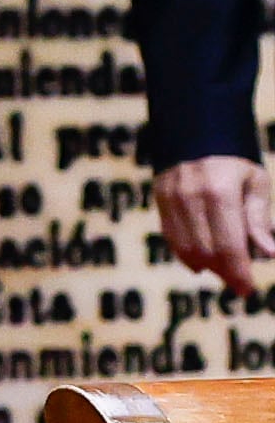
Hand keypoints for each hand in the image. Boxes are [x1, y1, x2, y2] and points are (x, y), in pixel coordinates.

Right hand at [160, 156, 274, 293]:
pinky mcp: (159, 199)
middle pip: (206, 251)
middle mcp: (190, 196)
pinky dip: (186, 255)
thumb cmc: (236, 163)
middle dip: (224, 272)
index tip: (248, 289)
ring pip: (185, 248)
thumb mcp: (256, 184)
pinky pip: (171, 237)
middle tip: (239, 282)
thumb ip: (259, 220)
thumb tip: (269, 254)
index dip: (239, 272)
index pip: (228, 245)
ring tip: (223, 271)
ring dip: (205, 267)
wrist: (197, 132)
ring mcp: (171, 197)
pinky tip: (201, 263)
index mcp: (220, 191)